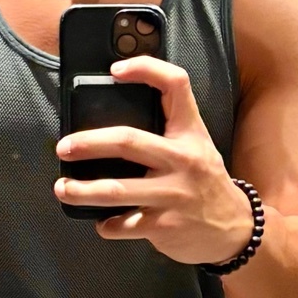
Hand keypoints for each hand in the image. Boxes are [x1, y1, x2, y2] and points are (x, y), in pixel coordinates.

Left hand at [54, 56, 253, 264]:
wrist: (235, 229)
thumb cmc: (204, 183)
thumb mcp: (197, 148)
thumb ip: (167, 133)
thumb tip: (110, 125)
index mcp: (191, 132)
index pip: (175, 85)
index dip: (146, 69)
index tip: (115, 71)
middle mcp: (184, 159)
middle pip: (128, 141)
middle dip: (88, 143)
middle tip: (64, 148)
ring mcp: (175, 194)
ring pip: (116, 190)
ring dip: (81, 191)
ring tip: (62, 189)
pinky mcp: (166, 226)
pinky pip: (124, 224)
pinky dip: (107, 225)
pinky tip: (102, 222)